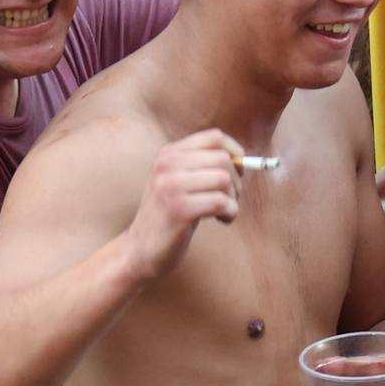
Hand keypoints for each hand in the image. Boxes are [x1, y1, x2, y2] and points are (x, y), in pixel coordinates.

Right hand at [125, 130, 245, 280]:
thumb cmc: (169, 215)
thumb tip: (243, 160)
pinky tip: (222, 220)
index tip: (238, 172)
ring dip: (233, 198)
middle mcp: (166, 165)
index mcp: (168, 154)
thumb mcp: (180, 181)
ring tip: (224, 211)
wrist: (141, 248)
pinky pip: (220, 202)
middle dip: (236, 180)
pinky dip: (230, 212)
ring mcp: (170, 186)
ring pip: (223, 179)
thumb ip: (203, 166)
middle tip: (230, 198)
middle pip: (222, 158)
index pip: (214, 137)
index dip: (235, 152)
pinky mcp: (178, 210)